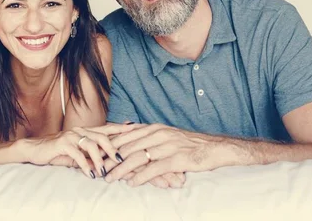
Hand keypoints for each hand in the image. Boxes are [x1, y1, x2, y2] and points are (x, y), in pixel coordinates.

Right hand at [25, 123, 137, 178]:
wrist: (35, 149)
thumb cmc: (58, 151)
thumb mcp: (77, 152)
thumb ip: (91, 154)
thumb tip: (107, 161)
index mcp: (85, 131)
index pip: (107, 128)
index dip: (121, 127)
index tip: (135, 128)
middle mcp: (80, 130)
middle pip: (102, 136)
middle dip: (112, 148)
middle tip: (121, 160)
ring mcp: (71, 136)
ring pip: (91, 145)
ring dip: (98, 160)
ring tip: (103, 172)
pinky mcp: (62, 144)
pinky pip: (77, 155)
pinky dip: (85, 165)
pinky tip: (90, 174)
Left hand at [104, 123, 228, 186]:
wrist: (214, 148)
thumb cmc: (190, 144)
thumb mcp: (167, 135)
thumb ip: (150, 137)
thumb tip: (131, 142)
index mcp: (154, 128)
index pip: (126, 136)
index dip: (110, 145)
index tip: (97, 153)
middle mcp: (158, 134)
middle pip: (128, 147)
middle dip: (110, 158)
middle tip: (97, 168)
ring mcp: (167, 146)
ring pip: (137, 158)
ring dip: (120, 169)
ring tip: (109, 178)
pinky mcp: (175, 159)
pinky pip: (153, 168)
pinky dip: (141, 177)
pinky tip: (132, 183)